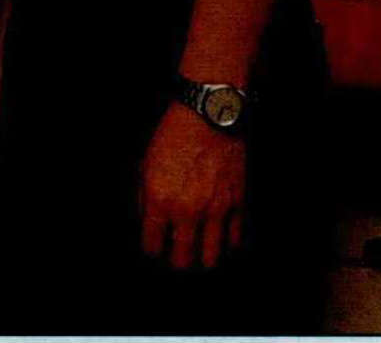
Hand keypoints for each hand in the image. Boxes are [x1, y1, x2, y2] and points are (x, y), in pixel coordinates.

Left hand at [137, 103, 246, 269]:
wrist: (207, 117)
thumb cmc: (173, 136)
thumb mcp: (145, 164)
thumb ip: (143, 197)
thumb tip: (146, 220)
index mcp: (159, 200)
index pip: (152, 245)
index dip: (152, 250)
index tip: (154, 249)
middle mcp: (186, 211)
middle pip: (182, 259)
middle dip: (176, 262)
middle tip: (176, 258)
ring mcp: (215, 210)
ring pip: (210, 257)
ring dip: (202, 260)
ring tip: (199, 257)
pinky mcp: (237, 204)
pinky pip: (234, 240)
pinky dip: (227, 246)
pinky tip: (221, 243)